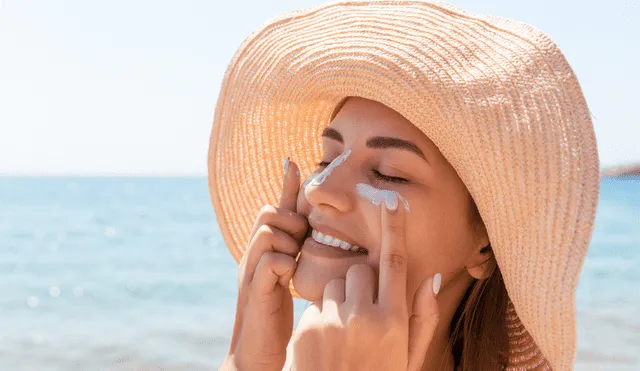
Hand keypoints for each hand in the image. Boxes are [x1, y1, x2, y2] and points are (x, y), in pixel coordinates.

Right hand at [223, 158, 307, 370]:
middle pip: (268, 212)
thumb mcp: (291, 279)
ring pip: (268, 231)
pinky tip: (290, 279)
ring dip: (287, 240)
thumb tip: (313, 233)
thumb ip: (298, 254)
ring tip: (295, 260)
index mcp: (266, 251)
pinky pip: (270, 260)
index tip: (293, 161)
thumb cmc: (280, 318)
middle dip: (289, 219)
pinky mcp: (255, 291)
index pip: (276, 210)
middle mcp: (254, 256)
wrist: (259, 355)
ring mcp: (252, 272)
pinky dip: (284, 264)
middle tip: (300, 241)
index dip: (285, 186)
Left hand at [289, 193, 440, 370]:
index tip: (391, 200)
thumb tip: (431, 277)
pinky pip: (316, 305)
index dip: (393, 228)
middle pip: (358, 270)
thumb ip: (423, 318)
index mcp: (394, 322)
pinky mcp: (307, 328)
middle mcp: (364, 317)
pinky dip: (321, 317)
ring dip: (339, 301)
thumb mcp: (408, 357)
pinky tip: (325, 346)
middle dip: (359, 285)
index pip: (395, 262)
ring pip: (334, 285)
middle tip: (361, 317)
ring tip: (342, 336)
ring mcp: (333, 322)